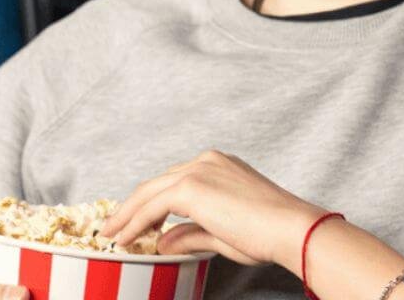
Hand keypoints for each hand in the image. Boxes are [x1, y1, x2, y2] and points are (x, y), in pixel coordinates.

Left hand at [101, 150, 326, 268]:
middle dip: (132, 207)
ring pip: (149, 192)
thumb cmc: (269, 233)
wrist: (291, 228)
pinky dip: (134, 222)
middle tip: (114, 227)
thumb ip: (190, 233)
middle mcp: (206, 161)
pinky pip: (152, 206)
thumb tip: (163, 241)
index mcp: (218, 166)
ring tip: (112, 234)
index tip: (137, 223)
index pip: (174, 181)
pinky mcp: (191, 186)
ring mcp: (198, 170)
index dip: (151, 203)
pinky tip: (125, 237)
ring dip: (127, 215)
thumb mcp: (222, 234)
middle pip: (156, 183)